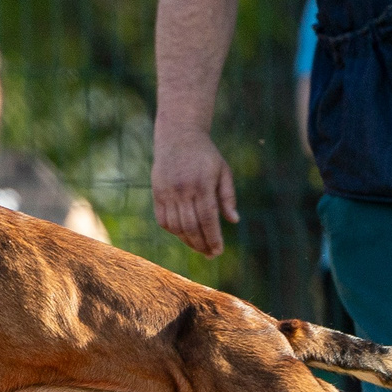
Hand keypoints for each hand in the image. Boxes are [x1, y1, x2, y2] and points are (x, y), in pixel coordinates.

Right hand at [152, 128, 237, 256]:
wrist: (178, 137)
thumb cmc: (205, 156)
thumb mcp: (223, 171)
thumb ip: (228, 197)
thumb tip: (234, 221)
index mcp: (202, 184)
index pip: (207, 218)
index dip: (213, 238)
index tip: (218, 251)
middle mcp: (183, 190)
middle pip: (191, 226)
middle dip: (201, 244)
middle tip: (210, 254)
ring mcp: (167, 192)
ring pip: (176, 226)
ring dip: (188, 241)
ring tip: (199, 247)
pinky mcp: (157, 193)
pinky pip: (164, 220)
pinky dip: (174, 231)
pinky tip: (184, 235)